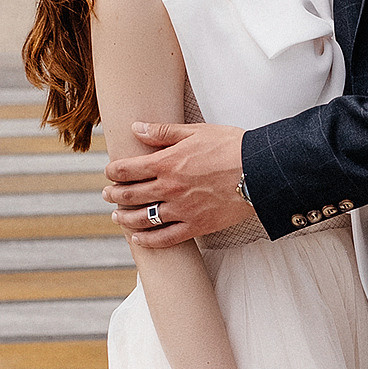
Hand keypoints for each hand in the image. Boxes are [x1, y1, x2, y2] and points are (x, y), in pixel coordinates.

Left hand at [104, 121, 247, 246]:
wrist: (261, 171)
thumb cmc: (231, 146)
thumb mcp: (196, 131)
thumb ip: (163, 132)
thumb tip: (137, 128)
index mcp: (167, 163)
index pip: (128, 169)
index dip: (114, 171)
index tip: (109, 173)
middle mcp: (170, 188)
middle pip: (131, 195)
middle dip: (114, 195)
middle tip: (106, 195)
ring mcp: (182, 210)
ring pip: (143, 219)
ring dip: (125, 219)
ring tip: (117, 217)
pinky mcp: (197, 226)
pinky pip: (166, 238)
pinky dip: (149, 240)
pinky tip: (139, 239)